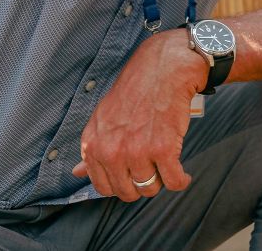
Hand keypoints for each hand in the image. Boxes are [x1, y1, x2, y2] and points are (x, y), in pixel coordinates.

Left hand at [72, 29, 206, 200]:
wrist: (164, 69)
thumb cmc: (136, 91)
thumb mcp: (103, 118)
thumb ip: (92, 149)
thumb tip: (77, 173)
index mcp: (94, 144)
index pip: (103, 186)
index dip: (122, 184)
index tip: (133, 175)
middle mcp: (111, 151)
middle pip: (127, 191)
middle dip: (142, 185)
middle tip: (153, 170)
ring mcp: (137, 151)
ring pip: (150, 188)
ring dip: (162, 182)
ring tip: (168, 168)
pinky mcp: (163, 149)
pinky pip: (174, 181)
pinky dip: (181, 181)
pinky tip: (183, 175)